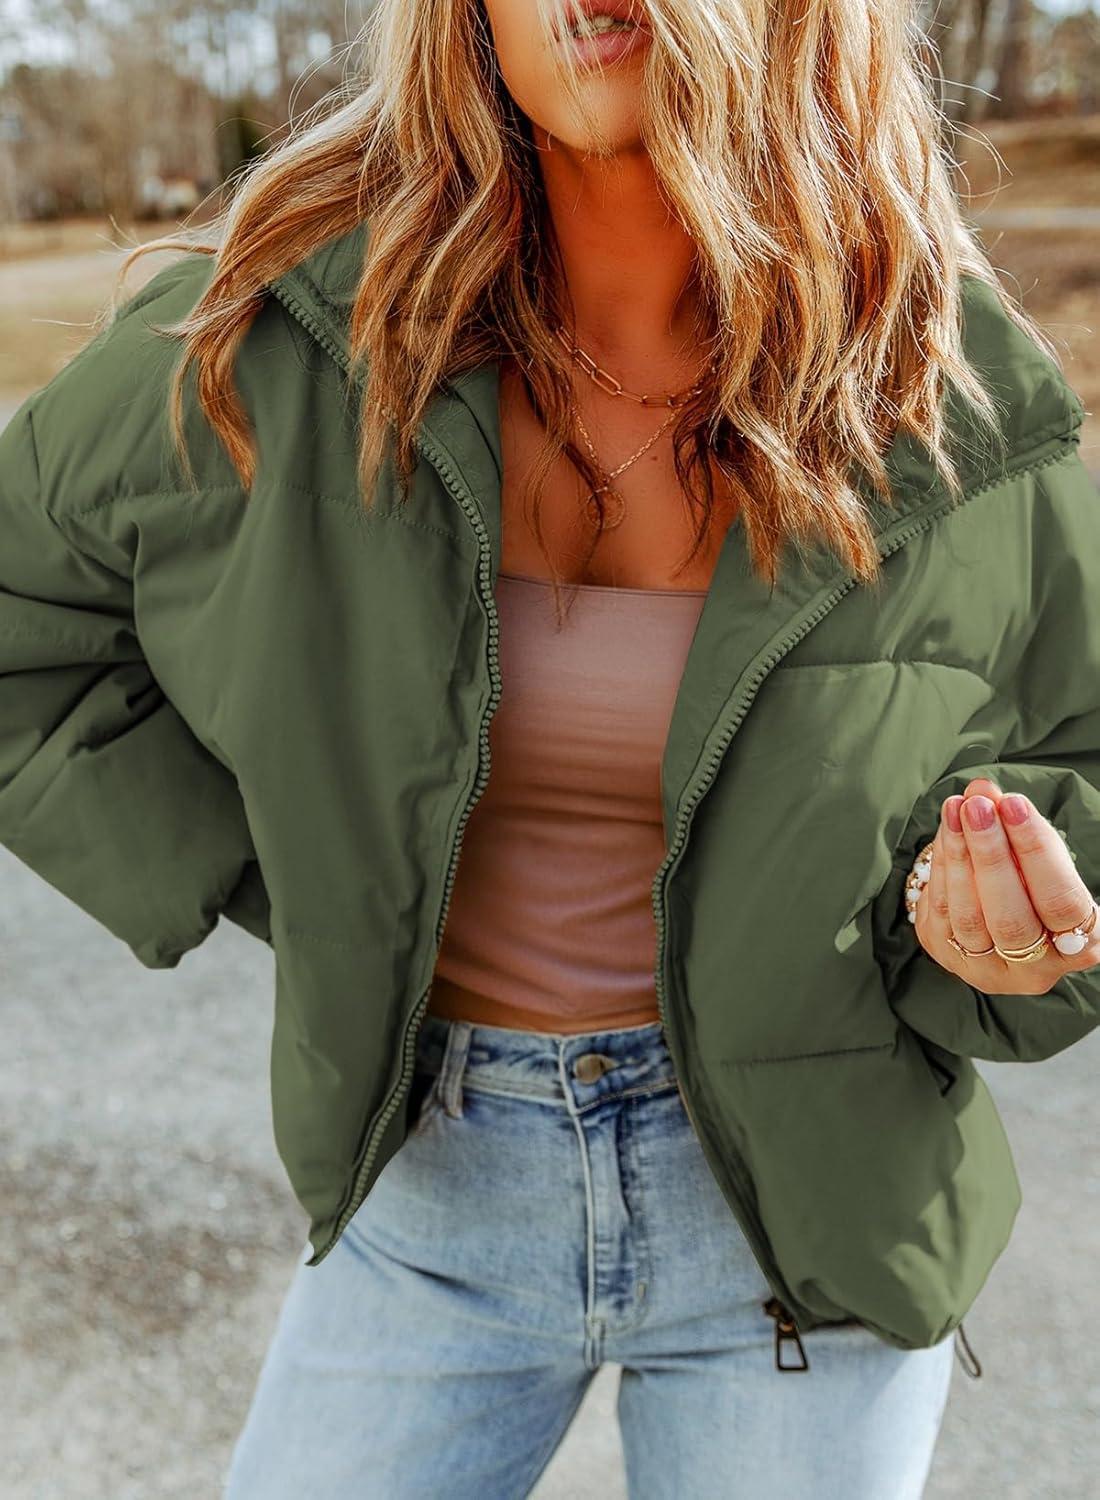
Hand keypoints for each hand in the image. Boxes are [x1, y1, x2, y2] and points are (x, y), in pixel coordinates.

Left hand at [913, 777, 1099, 993]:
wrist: (998, 912)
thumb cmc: (1032, 879)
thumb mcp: (1034, 852)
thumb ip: (1014, 823)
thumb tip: (982, 790)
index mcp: (1080, 945)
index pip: (1061, 901)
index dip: (1037, 851)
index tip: (1014, 804)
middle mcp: (1036, 969)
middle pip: (1013, 918)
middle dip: (992, 855)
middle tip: (978, 807)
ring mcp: (989, 970)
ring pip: (970, 919)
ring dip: (960, 857)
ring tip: (956, 809)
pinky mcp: (950, 959)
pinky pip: (941, 915)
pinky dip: (942, 868)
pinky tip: (945, 832)